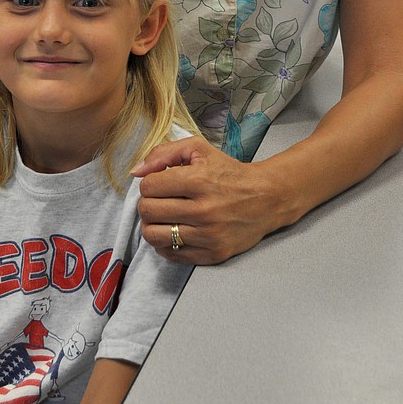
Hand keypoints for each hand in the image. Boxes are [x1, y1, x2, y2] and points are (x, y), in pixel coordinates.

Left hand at [132, 135, 286, 265]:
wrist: (266, 198)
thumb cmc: (228, 172)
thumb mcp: (198, 149)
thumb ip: (163, 153)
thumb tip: (135, 171)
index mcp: (199, 180)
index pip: (148, 186)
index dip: (149, 183)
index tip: (160, 183)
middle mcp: (204, 209)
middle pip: (147, 211)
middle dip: (147, 204)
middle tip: (159, 200)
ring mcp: (209, 235)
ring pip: (154, 236)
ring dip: (152, 225)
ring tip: (163, 217)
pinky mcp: (213, 253)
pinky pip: (171, 254)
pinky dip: (165, 244)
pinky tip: (174, 231)